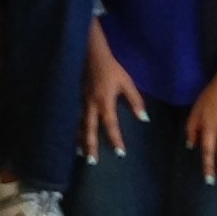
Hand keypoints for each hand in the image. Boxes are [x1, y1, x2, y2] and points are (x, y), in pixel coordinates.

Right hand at [79, 25, 145, 160]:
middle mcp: (90, 104)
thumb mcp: (127, 82)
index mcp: (104, 101)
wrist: (90, 53)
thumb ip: (135, 101)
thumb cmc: (111, 68)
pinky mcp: (75, 97)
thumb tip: (144, 118)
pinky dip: (73, 127)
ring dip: (80, 139)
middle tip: (92, 162)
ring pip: (79, 124)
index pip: (111, 125)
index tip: (120, 153)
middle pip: (89, 129)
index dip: (116, 139)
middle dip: (91, 145)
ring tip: (80, 153)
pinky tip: (72, 134)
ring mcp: (80, 101)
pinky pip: (74, 116)